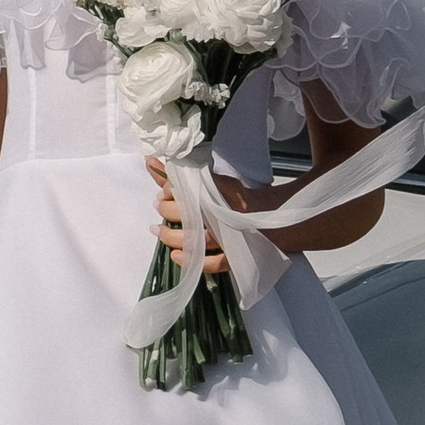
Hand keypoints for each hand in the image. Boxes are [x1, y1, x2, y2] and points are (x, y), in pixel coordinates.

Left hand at [145, 156, 228, 277]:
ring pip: (195, 240)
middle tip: (161, 206)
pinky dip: (192, 261)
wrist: (274, 214)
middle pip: (187, 213)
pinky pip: (213, 263)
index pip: (189, 188)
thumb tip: (150, 160)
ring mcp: (229, 237)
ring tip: (158, 231)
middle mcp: (223, 214)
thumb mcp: (209, 181)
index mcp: (220, 191)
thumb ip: (178, 174)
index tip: (166, 190)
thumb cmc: (238, 196)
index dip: (171, 189)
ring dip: (171, 237)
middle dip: (168, 210)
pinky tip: (176, 256)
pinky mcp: (235, 256)